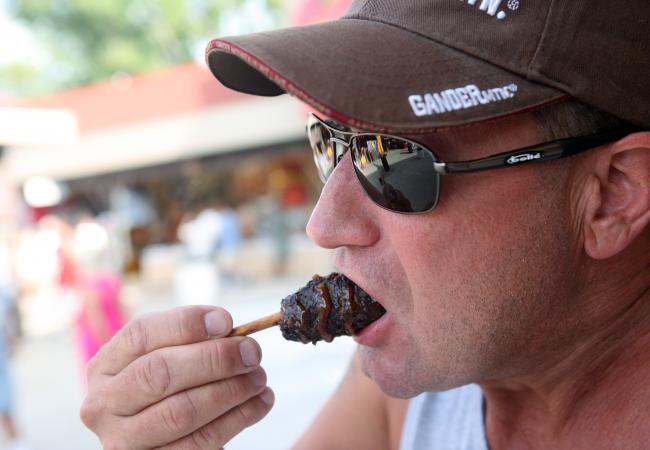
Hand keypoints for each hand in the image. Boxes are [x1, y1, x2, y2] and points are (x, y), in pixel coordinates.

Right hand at [81, 306, 273, 448]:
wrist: (164, 442)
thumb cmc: (170, 390)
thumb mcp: (168, 360)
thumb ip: (189, 342)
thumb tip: (225, 326)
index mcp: (104, 367)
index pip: (141, 333)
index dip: (186, 323)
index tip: (227, 321)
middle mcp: (104, 405)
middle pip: (159, 372)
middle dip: (214, 358)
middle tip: (252, 352)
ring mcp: (123, 441)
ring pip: (181, 412)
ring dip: (231, 390)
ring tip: (260, 378)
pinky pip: (200, 442)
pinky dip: (238, 419)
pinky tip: (260, 402)